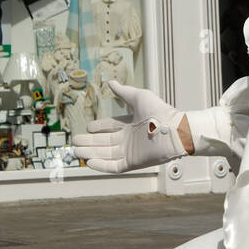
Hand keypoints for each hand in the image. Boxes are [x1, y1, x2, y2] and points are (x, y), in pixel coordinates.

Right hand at [72, 80, 186, 172]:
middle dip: (89, 142)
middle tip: (75, 141)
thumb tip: (111, 82)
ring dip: (91, 153)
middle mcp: (130, 139)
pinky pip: (114, 166)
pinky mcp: (133, 162)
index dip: (99, 127)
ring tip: (76, 151)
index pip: (110, 127)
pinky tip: (89, 162)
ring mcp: (131, 152)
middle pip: (105, 142)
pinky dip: (102, 165)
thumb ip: (123, 92)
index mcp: (131, 125)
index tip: (87, 127)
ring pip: (106, 154)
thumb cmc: (160, 111)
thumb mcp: (138, 97)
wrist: (173, 129)